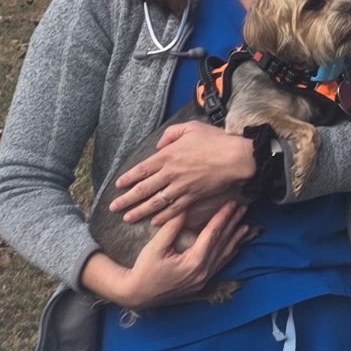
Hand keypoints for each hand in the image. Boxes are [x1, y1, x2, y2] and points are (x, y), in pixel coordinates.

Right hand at [84, 203, 252, 309]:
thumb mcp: (155, 247)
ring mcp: (203, 279)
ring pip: (224, 256)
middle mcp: (203, 271)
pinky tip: (235, 247)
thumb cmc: (144, 270)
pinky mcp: (200, 283)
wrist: (138, 294)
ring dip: (235, 239)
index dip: (223, 217)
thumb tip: (183, 209)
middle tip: (243, 208)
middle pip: (222, 243)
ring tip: (244, 225)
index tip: (231, 203)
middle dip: (233, 224)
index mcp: (193, 262)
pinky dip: (228, 254)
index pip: (213, 234)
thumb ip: (171, 228)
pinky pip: (219, 266)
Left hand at [110, 122, 257, 221]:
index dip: (128, 179)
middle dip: (127, 200)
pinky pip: (175, 209)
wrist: (236, 157)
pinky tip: (154, 222)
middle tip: (113, 208)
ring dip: (140, 212)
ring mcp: (182, 187)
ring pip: (156, 202)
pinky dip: (164, 217)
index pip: (142, 170)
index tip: (118, 186)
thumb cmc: (215, 140)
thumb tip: (159, 146)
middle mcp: (171, 174)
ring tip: (127, 218)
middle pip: (144, 189)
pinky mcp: (194, 196)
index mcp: (168, 156)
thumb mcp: (190, 127)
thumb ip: (170, 134)